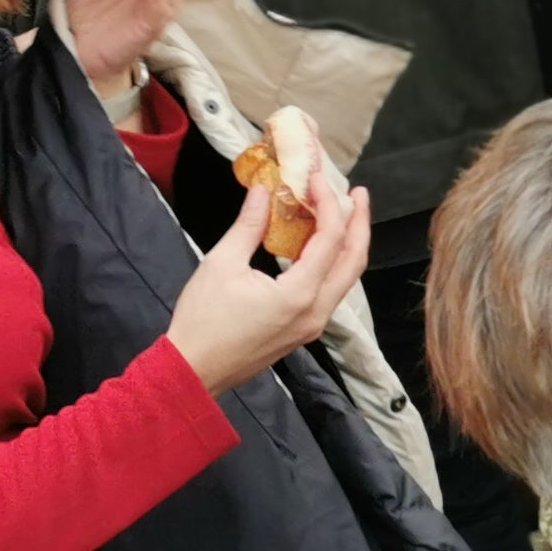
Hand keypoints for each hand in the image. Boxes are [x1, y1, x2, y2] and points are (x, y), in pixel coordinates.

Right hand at [166, 169, 373, 395]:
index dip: (328, 203)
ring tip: (341, 213)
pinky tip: (318, 244)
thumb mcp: (221, 264)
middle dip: (359, 223)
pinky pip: (330, 291)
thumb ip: (248, 225)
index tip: (317, 178)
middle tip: (357, 193)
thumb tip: (263, 190)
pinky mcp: (303, 330)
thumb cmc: (202, 321)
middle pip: (354, 260)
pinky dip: (331, 263)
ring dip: (348, 243)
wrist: (193, 372)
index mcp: (299, 295)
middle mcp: (316, 312)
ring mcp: (313, 325)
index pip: (330, 239)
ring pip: (346, 278)